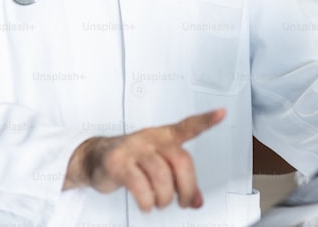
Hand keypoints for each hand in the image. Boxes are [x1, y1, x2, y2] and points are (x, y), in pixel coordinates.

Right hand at [64, 108, 224, 211]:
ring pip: (162, 176)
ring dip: (164, 198)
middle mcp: (150, 138)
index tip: (222, 113)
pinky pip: (139, 185)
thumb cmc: (131, 160)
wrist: (95, 157)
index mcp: (163, 136)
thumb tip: (197, 201)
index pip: (188, 126)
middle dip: (187, 188)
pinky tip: (146, 204)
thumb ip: (181, 182)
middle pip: (181, 161)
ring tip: (159, 203)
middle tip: (183, 201)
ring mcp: (133, 148)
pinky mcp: (118, 162)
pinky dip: (147, 201)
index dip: (206, 120)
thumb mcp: (158, 167)